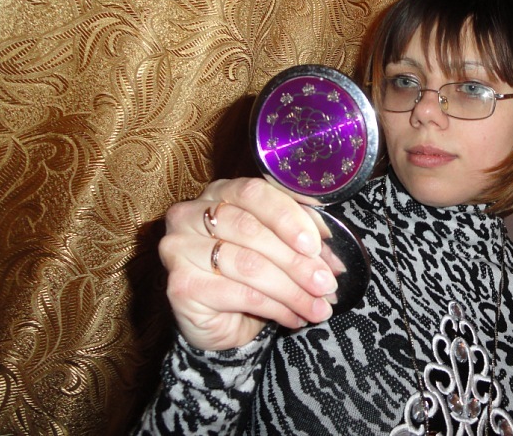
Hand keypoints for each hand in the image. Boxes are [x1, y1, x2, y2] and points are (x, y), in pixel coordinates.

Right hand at [159, 177, 337, 350]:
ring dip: (292, 290)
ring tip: (318, 307)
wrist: (222, 321)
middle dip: (297, 261)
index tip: (316, 244)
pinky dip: (275, 307)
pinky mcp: (181, 285)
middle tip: (326, 283)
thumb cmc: (253, 274)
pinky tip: (295, 317)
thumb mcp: (280, 247)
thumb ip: (302, 238)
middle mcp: (191, 214)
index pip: (254, 193)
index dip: (288, 217)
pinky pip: (240, 294)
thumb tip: (332, 253)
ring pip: (249, 265)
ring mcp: (180, 248)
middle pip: (251, 230)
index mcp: (220, 192)